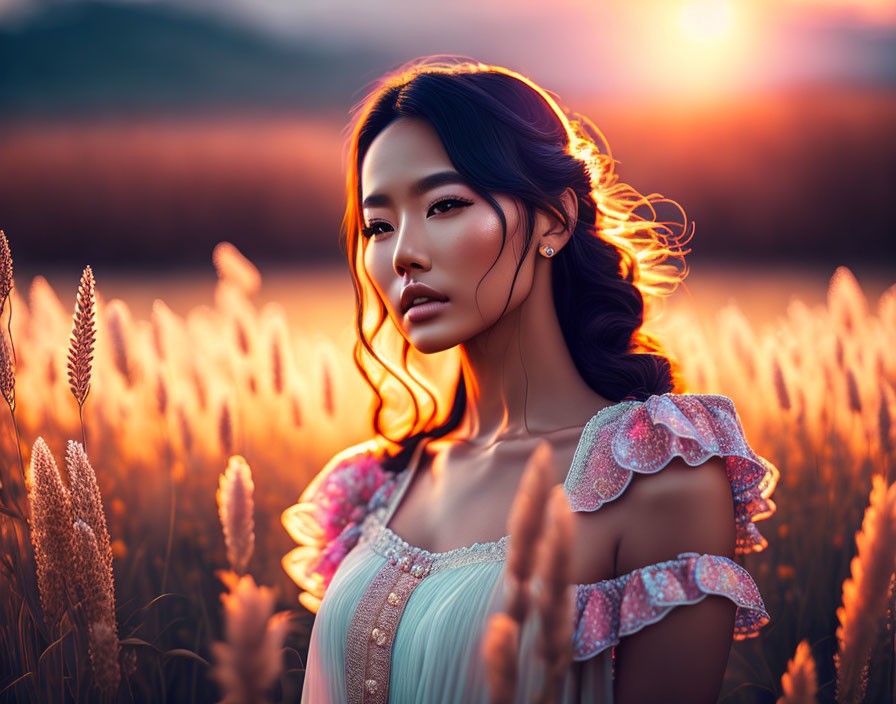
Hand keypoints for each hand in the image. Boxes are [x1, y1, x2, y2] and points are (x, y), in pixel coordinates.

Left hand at [483, 441, 576, 703]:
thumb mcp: (503, 667)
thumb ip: (502, 644)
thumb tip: (498, 622)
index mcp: (525, 622)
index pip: (528, 551)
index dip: (532, 504)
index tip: (540, 454)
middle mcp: (539, 643)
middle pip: (548, 579)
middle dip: (556, 531)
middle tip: (557, 478)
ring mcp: (539, 680)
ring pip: (551, 626)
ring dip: (553, 577)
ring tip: (559, 527)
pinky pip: (512, 690)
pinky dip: (502, 662)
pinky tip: (496, 630)